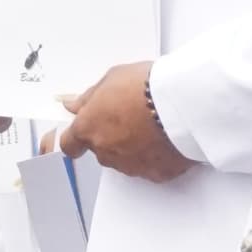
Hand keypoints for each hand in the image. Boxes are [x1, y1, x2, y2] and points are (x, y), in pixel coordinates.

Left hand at [53, 61, 196, 180]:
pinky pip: (151, 167)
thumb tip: (73, 105)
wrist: (182, 102)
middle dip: (111, 136)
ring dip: (133, 147)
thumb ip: (89, 97)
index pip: (69, 144)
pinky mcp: (156, 174)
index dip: (75, 139)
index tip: (81, 134)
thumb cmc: (147, 87)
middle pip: (101, 150)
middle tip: (130, 116)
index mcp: (89, 128)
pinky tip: (166, 138)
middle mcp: (106, 152)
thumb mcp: (112, 78)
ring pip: (125, 160)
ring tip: (152, 124)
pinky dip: (155, 156)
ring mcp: (131, 166)